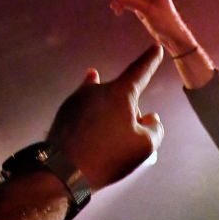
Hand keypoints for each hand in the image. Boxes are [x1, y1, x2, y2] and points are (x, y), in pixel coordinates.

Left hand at [45, 45, 162, 189]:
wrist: (62, 171)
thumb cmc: (109, 156)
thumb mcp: (145, 146)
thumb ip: (155, 129)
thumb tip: (151, 119)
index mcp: (120, 93)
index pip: (140, 71)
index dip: (151, 61)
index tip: (156, 48)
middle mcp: (97, 90)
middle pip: (122, 93)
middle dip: (130, 109)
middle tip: (131, 137)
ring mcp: (77, 99)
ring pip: (102, 101)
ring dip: (111, 114)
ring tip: (112, 133)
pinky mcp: (64, 113)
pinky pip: (86, 111)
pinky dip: (94, 120)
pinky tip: (94, 126)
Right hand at [110, 0, 194, 53]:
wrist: (171, 36)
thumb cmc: (166, 22)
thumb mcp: (149, 12)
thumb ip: (134, 3)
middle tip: (118, 5)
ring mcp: (145, 0)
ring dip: (121, 2)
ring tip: (116, 10)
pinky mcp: (142, 8)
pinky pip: (128, 3)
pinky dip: (122, 6)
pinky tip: (117, 11)